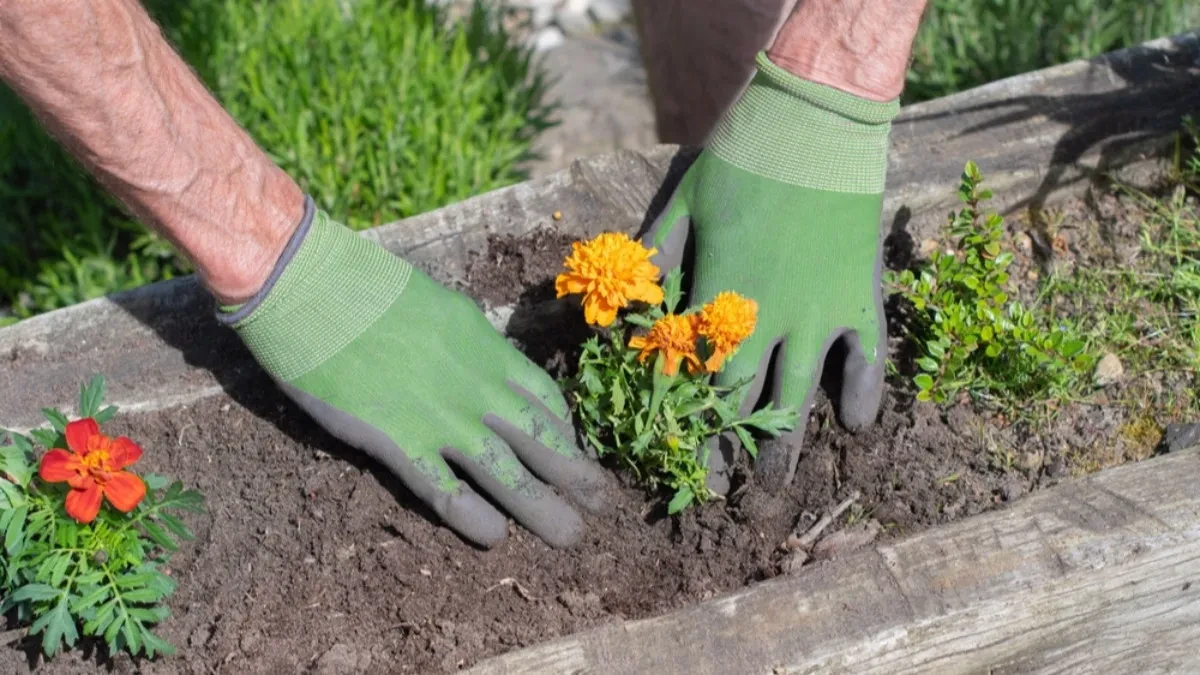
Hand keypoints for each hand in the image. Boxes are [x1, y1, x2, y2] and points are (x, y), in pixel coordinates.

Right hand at [221, 198, 609, 547]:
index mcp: (487, 349)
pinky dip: (473, 518)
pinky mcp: (398, 442)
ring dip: (543, 508)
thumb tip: (481, 357)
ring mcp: (441, 418)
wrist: (312, 286)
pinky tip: (493, 536)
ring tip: (569, 534)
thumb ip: (466, 340)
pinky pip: (446, 491)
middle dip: (576, 476)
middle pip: (541, 441)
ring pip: (508, 473)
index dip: (565, 433)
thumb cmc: (367, 287)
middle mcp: (477, 387)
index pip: (543, 400)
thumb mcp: (440, 305)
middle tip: (600, 502)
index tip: (572, 452)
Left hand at [645, 54, 897, 492]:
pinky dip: (863, 391)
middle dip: (730, 458)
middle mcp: (771, 319)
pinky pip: (866, 357)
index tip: (675, 465)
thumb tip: (621, 311)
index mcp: (719, 299)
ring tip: (775, 494)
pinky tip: (856, 426)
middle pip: (745, 405)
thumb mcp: (682, 203)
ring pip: (802, 397)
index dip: (685, 428)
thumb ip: (654, 262)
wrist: (817, 120)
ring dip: (786, 451)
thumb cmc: (742, 158)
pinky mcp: (863, 297)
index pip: (696, 381)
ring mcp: (822, 312)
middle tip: (723, 505)